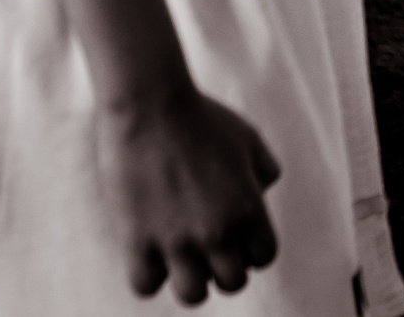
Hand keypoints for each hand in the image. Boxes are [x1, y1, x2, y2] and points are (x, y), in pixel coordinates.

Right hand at [100, 91, 281, 305]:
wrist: (152, 106)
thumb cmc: (203, 117)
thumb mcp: (249, 139)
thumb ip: (264, 172)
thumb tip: (260, 196)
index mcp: (249, 208)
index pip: (263, 257)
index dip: (251, 250)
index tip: (236, 238)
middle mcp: (217, 232)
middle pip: (232, 282)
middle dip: (223, 269)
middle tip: (207, 248)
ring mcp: (177, 240)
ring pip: (192, 295)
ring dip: (188, 280)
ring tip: (180, 257)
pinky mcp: (138, 240)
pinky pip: (146, 285)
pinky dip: (149, 275)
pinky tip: (149, 252)